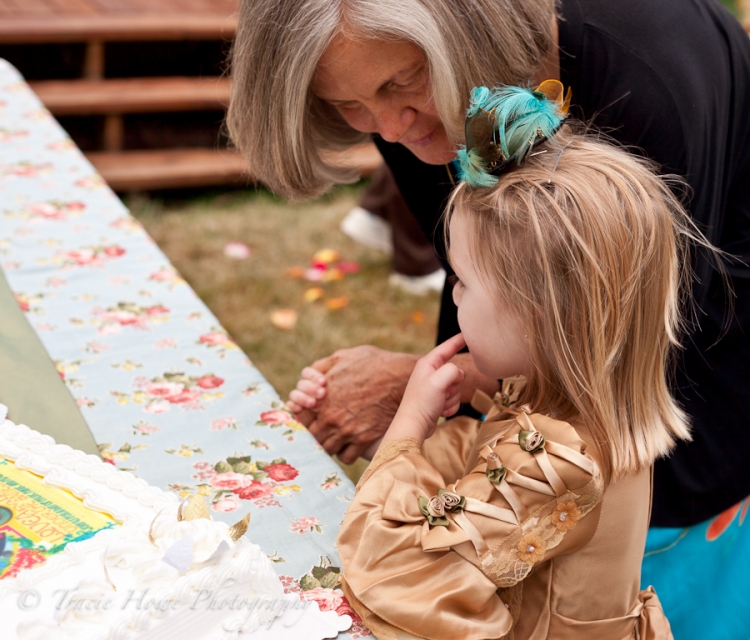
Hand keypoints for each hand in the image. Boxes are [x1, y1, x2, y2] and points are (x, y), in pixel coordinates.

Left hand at [289, 346, 418, 463]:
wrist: (401, 377)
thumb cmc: (372, 363)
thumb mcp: (341, 357)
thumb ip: (319, 368)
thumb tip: (307, 379)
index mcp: (321, 398)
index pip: (299, 419)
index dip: (302, 419)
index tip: (310, 417)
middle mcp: (331, 418)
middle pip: (310, 437)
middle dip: (313, 434)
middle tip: (322, 429)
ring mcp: (347, 431)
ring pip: (326, 450)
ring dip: (328, 444)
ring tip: (335, 436)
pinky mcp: (363, 440)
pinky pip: (345, 457)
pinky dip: (345, 452)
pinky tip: (348, 443)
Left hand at [382, 333, 466, 446]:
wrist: (414, 426)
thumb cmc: (422, 403)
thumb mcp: (438, 381)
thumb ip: (453, 370)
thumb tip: (459, 373)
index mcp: (428, 363)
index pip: (447, 347)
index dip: (459, 340)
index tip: (470, 334)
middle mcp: (431, 373)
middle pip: (457, 372)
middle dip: (455, 385)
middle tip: (443, 392)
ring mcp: (435, 386)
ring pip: (458, 387)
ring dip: (452, 398)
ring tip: (439, 403)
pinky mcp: (438, 399)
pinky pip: (454, 399)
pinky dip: (450, 406)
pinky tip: (440, 411)